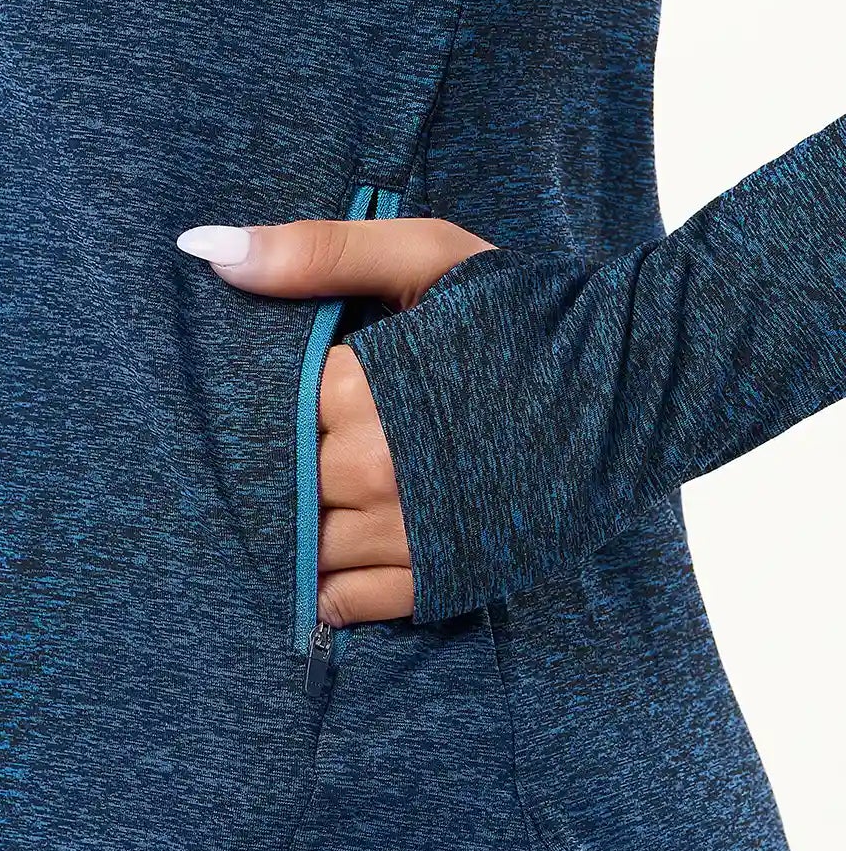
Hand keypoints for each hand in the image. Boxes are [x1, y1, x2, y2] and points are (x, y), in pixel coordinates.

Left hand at [177, 217, 493, 623]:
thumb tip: (206, 247)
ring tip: (310, 504)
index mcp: (364, 391)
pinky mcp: (447, 578)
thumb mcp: (425, 257)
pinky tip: (333, 561)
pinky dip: (332, 590)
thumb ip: (316, 252)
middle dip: (275, 474)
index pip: (261, 417)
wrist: (642, 383)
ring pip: (308, 551)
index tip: (267, 405)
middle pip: (279, 489)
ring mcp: (414, 533)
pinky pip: (352, 603)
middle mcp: (379, 470)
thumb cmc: (530, 310)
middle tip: (280, 458)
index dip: (257, 413)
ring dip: (301, 533)